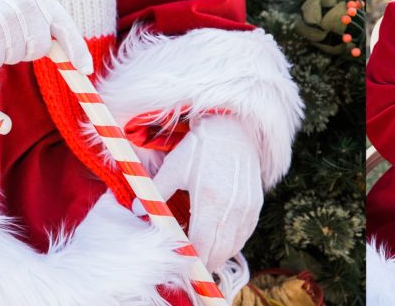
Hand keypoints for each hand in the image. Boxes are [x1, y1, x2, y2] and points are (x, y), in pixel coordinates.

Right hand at [0, 0, 92, 72]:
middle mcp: (27, 3)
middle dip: (25, 52)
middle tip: (8, 39)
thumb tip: (69, 56)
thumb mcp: (23, 3)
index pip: (66, 27)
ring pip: (16, 56)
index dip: (77, 51)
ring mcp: (7, 15)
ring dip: (3, 54)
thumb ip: (44, 23)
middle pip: (40, 49)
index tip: (85, 70)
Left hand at [149, 115, 262, 271]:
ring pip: (234, 246)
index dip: (192, 261)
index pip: (202, 246)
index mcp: (209, 201)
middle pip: (219, 252)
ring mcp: (247, 208)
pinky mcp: (256, 205)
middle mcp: (232, 209)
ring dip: (219, 254)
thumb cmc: (199, 147)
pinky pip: (245, 234)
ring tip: (204, 254)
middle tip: (190, 265)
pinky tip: (219, 239)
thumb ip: (156, 193)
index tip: (181, 267)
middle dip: (204, 262)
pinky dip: (232, 242)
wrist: (232, 129)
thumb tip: (138, 210)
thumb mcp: (173, 168)